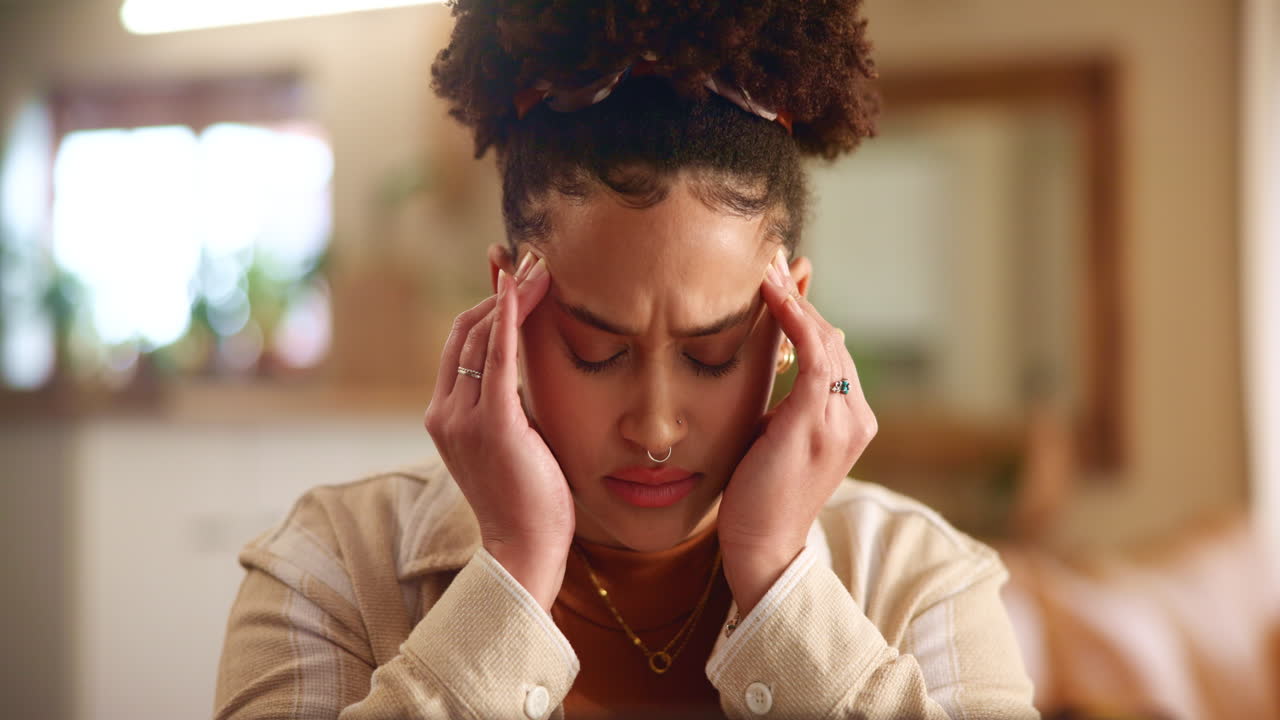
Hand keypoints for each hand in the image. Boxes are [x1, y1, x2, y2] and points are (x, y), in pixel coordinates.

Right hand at [423, 253, 571, 609]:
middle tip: (533, 261)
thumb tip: (525, 368)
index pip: (461, 344)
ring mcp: (463, 418)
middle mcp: (444, 412)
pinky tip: (523, 289)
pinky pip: (498, 357)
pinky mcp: (492, 423)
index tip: (514, 274)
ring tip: (542, 268)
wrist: (524, 547)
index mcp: (445, 416)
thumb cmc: (528, 499)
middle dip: (500, 291)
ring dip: (512, 296)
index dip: (488, 305)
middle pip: (467, 332)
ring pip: (482, 337)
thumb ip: (508, 404)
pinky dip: (509, 318)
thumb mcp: (514, 440)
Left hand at [718, 248, 877, 615]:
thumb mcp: (775, 435)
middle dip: (797, 296)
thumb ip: (783, 399)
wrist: (763, 548)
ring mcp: (843, 419)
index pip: (830, 349)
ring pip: (823, 339)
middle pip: (830, 337)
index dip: (803, 311)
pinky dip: (793, 318)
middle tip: (766, 257)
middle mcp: (856, 415)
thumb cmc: (759, 496)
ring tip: (762, 265)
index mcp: (850, 418)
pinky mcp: (817, 421)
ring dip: (791, 299)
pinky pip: (812, 354)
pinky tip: (769, 293)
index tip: (774, 277)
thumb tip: (775, 358)